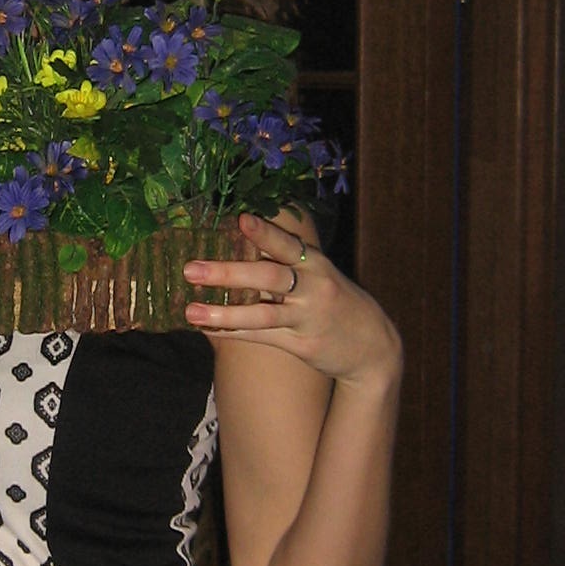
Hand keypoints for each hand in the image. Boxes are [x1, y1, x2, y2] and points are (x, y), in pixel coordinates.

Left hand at [183, 211, 400, 388]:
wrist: (373, 347)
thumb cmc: (336, 302)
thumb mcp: (320, 274)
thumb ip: (287, 261)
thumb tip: (239, 238)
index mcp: (316, 264)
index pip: (288, 244)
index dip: (265, 233)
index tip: (240, 219)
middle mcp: (313, 288)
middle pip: (269, 277)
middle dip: (229, 272)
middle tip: (191, 269)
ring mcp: (308, 318)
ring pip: (263, 314)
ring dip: (224, 312)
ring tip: (191, 310)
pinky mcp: (303, 345)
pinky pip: (262, 337)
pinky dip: (233, 332)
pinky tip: (207, 328)